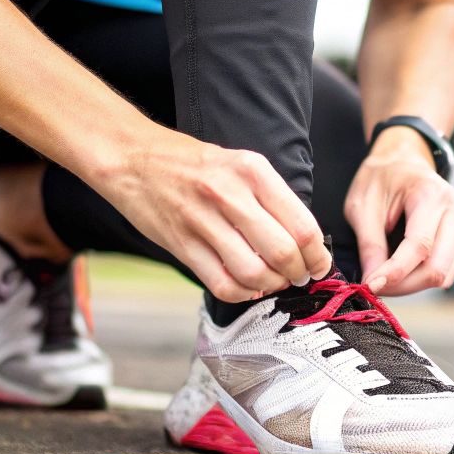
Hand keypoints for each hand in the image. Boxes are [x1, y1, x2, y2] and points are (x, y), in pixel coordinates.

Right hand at [100, 126, 329, 303]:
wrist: (134, 159)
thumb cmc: (194, 164)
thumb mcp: (241, 164)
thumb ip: (272, 198)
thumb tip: (304, 242)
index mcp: (253, 171)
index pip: (302, 225)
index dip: (318, 255)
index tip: (319, 265)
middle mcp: (229, 194)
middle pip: (283, 252)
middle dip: (299, 273)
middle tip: (299, 277)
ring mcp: (202, 221)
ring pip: (254, 273)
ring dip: (271, 286)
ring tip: (273, 282)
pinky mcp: (181, 244)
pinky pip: (221, 284)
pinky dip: (242, 294)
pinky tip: (247, 287)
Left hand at [346, 129, 453, 295]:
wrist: (403, 160)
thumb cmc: (380, 178)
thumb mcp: (362, 205)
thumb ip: (370, 245)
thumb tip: (374, 283)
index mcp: (431, 193)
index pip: (420, 246)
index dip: (395, 272)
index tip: (370, 286)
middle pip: (438, 267)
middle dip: (405, 284)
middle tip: (375, 285)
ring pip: (444, 274)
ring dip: (413, 285)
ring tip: (385, 277)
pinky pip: (446, 270)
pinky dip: (421, 278)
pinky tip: (401, 271)